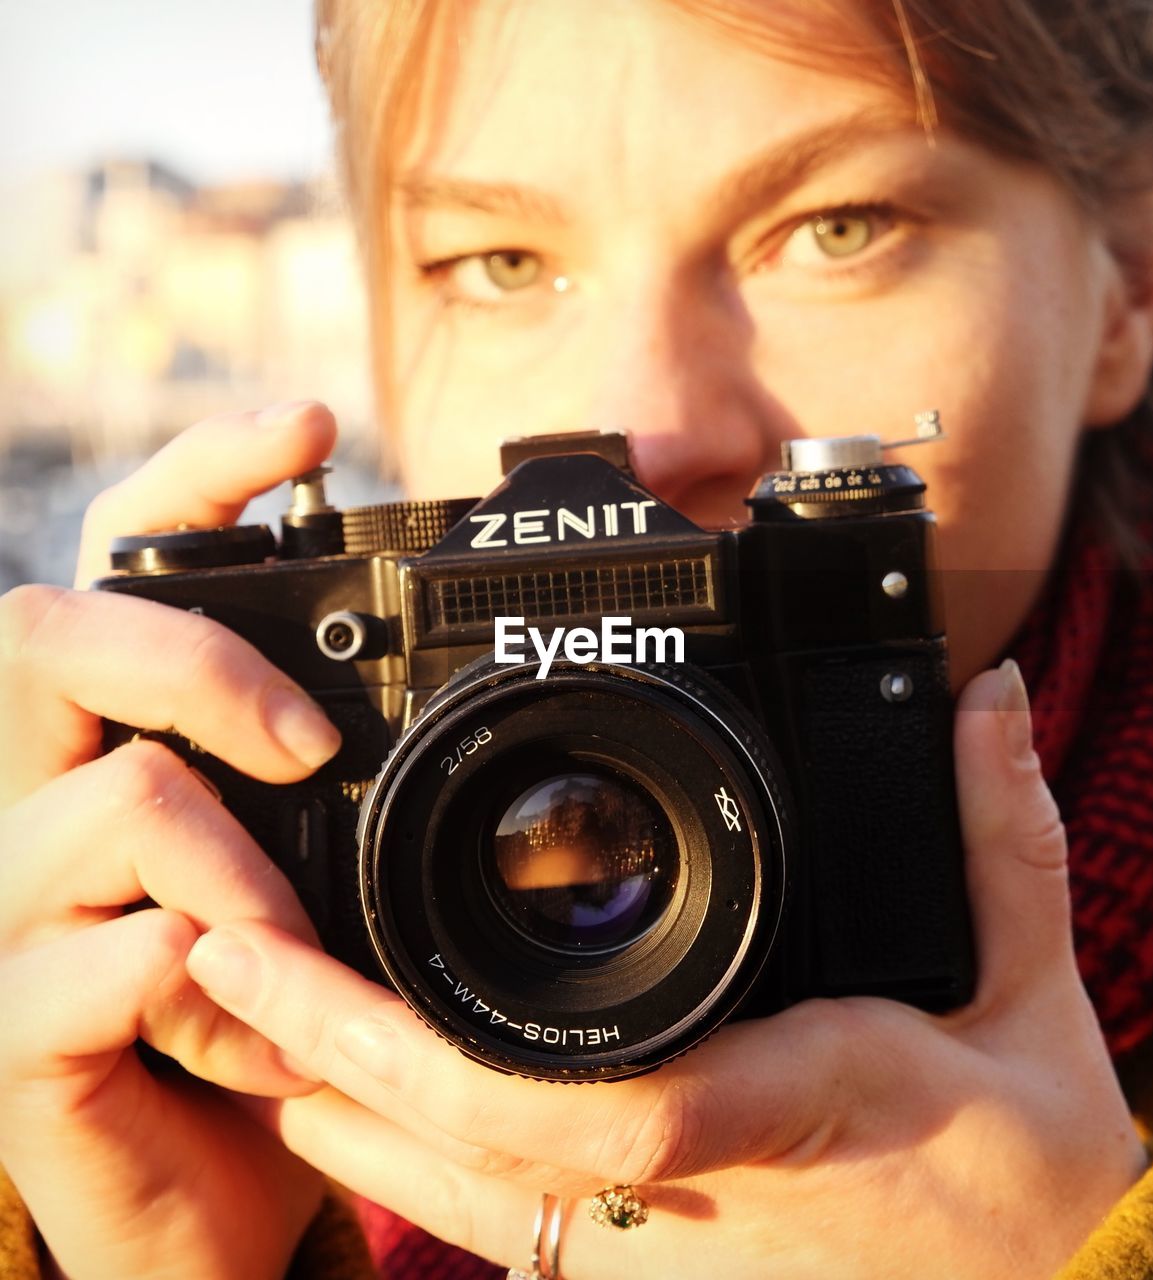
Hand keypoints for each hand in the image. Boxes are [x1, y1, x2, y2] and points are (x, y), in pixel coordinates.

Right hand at [0, 403, 342, 1279]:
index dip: (197, 477)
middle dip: (195, 660)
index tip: (309, 427)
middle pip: (49, 633)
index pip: (119, 563)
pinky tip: (263, 1044)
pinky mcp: (16, 1030)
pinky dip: (228, 999)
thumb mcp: (309, 874)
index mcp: (112, 744)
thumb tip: (407, 709)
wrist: (210, 1193)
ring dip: (246, 875)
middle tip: (308, 739)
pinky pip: (127, 964)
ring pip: (119, 805)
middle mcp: (34, 802)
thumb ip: (321, 786)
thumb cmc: (269, 1008)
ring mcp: (9, 912)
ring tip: (300, 948)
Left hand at [185, 659, 1146, 1279]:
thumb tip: (989, 699)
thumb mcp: (1033, 1009)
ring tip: (237, 1004)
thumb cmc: (1038, 1189)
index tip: (288, 964)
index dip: (410, 1056)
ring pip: (448, 1203)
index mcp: (780, 1114)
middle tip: (216, 950)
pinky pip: (488, 1232)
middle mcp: (689, 1210)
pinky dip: (395, 1159)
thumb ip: (1001, 841)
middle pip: (458, 1153)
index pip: (584, 1109)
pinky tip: (334, 1100)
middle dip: (319, 1055)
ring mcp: (654, 1266)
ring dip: (333, 1103)